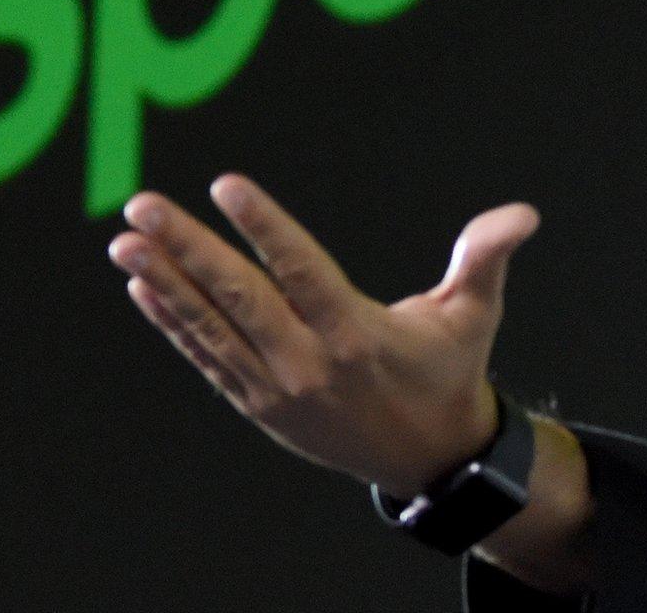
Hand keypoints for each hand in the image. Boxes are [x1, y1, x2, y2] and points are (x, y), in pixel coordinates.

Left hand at [107, 173, 539, 497]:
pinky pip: (206, 358)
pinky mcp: (257, 403)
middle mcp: (309, 362)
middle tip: (143, 206)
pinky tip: (142, 287)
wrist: (426, 460)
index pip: (301, 270)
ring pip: (211, 328)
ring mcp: (276, 387)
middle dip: (187, 249)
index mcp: (358, 335)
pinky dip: (172, 323)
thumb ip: (485, 258)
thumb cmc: (447, 371)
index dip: (263, 226)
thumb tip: (523, 214)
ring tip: (124, 243)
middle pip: (239, 298)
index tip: (226, 185)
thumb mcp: (474, 316)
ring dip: (163, 283)